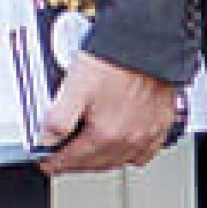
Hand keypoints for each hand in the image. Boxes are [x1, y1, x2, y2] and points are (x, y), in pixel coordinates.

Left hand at [38, 54, 182, 174]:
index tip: (47, 163)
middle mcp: (129, 139)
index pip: (73, 159)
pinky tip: (120, 147)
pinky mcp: (161, 125)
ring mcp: (147, 134)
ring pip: (118, 162)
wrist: (147, 43)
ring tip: (86, 154)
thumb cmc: (114, 60)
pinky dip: (129, 155)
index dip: (55, 162)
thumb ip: (58, 119)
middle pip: (95, 164)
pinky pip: (144, 154)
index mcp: (105, 134)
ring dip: (99, 162)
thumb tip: (46, 139)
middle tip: (62, 159)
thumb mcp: (74, 87)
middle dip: (75, 164)